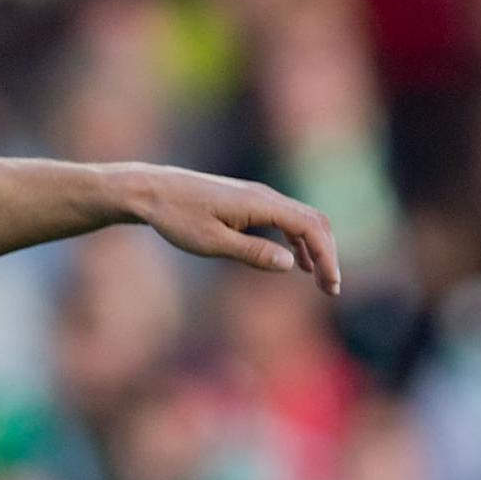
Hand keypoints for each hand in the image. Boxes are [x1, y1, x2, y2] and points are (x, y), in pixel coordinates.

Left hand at [116, 164, 341, 295]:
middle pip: (313, 222)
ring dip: (315, 248)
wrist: (149, 190)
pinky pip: (284, 218)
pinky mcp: (246, 200)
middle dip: (327, 254)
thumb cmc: (176, 217)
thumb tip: (291, 264)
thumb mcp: (212, 242)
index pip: (310, 227)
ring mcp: (256, 196)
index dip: (327, 257)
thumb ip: (253, 252)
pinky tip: (296, 262)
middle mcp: (263, 195)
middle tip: (330, 289)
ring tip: (319, 281)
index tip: (331, 287)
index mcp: (259, 203)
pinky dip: (298, 240)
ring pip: (301, 219)